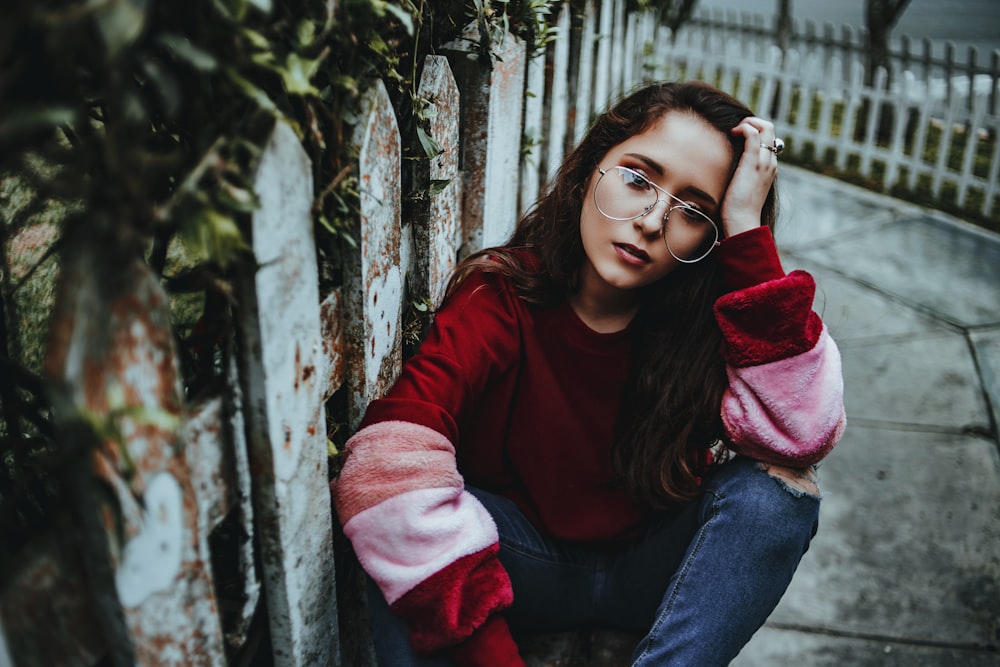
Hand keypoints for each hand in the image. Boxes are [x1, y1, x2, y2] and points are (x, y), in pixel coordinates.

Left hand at [721, 117, 778, 237]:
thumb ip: (739, 177)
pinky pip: (753, 134)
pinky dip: (743, 127)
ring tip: (733, 130)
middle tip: (735, 129)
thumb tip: (726, 171)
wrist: (741, 221)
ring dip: (748, 122)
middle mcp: (770, 162)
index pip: (768, 139)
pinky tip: (731, 133)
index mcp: (769, 168)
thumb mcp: (740, 189)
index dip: (754, 131)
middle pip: (770, 128)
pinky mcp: (753, 163)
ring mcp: (764, 162)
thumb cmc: (736, 209)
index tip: (737, 136)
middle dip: (752, 121)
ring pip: (765, 127)